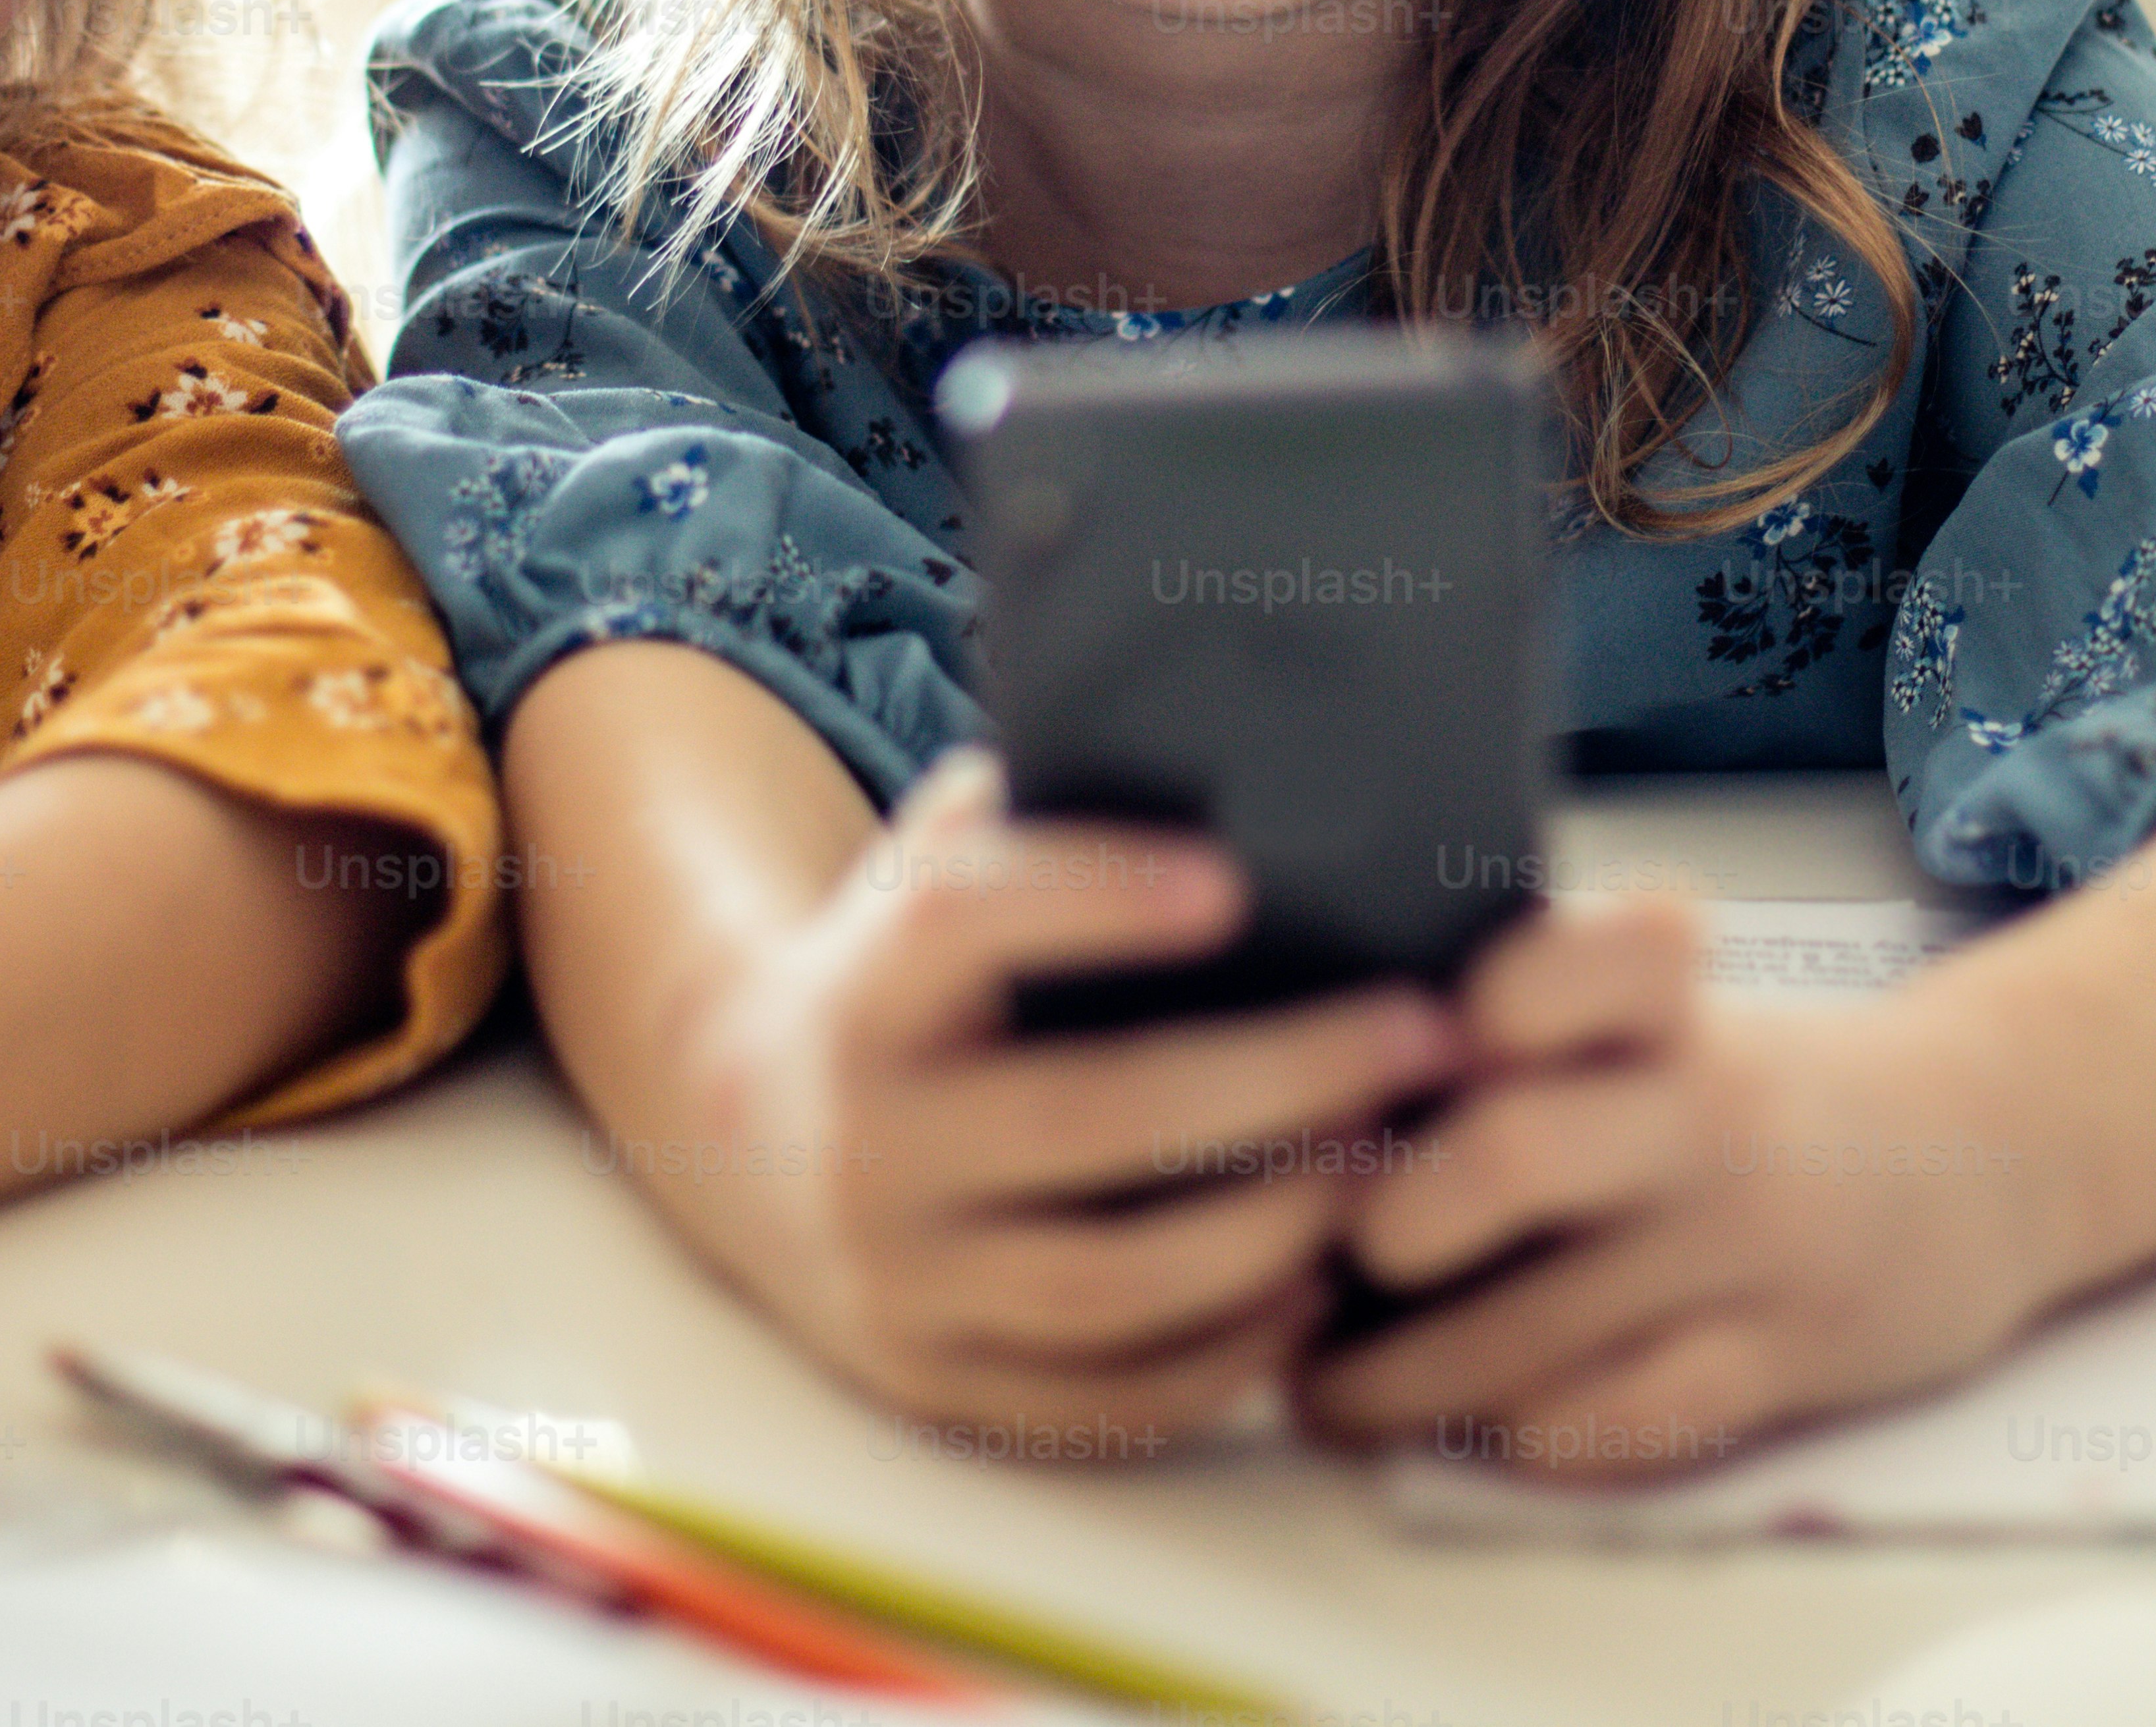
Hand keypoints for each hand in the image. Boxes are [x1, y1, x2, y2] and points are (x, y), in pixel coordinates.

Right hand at [642, 751, 1466, 1448]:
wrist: (734, 1140)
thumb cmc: (901, 979)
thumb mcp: (928, 870)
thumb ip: (1035, 807)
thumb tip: (1227, 754)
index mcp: (863, 990)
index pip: (962, 926)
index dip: (1091, 898)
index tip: (1233, 881)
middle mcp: (865, 1141)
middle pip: (1084, 1118)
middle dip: (1277, 1078)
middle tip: (1421, 1036)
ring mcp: (895, 1281)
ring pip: (1106, 1282)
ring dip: (1273, 1228)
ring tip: (1394, 1164)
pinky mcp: (935, 1387)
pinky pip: (1099, 1402)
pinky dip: (1223, 1357)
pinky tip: (1318, 1290)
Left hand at [1293, 896, 2058, 1483]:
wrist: (1985, 1156)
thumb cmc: (1757, 1087)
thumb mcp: (1670, 1012)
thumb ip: (1531, 1020)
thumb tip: (1313, 1077)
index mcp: (1672, 999)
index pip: (1592, 957)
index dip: (1495, 998)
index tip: (1407, 1040)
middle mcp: (1712, 1109)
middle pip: (1518, 1157)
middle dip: (1391, 1223)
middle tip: (1318, 1256)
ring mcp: (1753, 1244)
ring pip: (1536, 1334)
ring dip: (1395, 1381)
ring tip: (1321, 1391)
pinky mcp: (1785, 1360)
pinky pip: (1622, 1423)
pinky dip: (1517, 1440)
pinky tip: (1457, 1435)